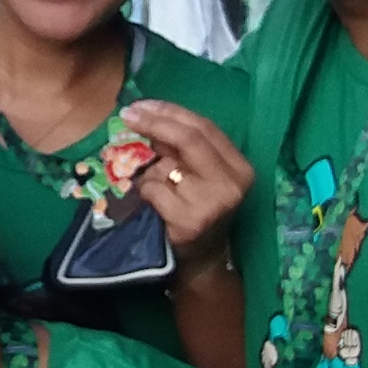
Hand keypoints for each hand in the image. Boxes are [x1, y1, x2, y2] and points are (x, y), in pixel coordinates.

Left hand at [118, 97, 254, 268]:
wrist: (199, 262)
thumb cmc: (195, 212)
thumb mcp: (195, 176)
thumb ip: (180, 149)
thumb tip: (146, 116)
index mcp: (239, 167)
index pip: (204, 128)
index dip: (170, 112)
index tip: (141, 105)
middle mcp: (232, 183)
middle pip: (190, 138)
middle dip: (154, 122)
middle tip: (127, 114)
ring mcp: (213, 203)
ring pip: (166, 167)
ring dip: (148, 171)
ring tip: (150, 186)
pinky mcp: (190, 221)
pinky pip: (154, 190)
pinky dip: (144, 192)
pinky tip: (153, 207)